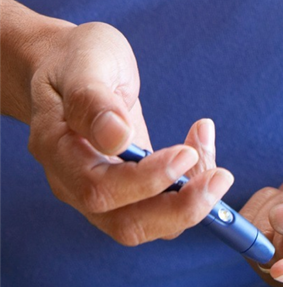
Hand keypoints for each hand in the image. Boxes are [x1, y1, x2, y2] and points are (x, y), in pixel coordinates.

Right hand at [18, 19, 232, 243]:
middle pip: (126, 225)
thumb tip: (117, 138)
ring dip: (191, 205)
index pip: (99, 189)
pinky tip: (203, 152)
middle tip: (221, 177)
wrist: (67, 67)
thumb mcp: (86, 63)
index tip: (185, 153)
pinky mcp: (127, 192)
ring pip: (148, 225)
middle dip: (180, 209)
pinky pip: (161, 210)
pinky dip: (190, 191)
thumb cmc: (76, 60)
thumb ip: (94, 101)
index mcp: (57, 151)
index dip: (147, 180)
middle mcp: (73, 183)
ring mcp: (100, 193)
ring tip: (219, 170)